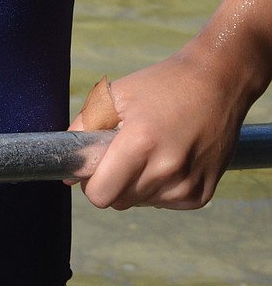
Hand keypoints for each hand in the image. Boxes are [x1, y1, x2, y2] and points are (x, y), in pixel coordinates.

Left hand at [68, 50, 243, 210]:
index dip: (91, 182)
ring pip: (141, 203)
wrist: (218, 82)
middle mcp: (166, 170)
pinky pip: (165, 203)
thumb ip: (84, 129)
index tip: (96, 164)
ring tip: (150, 150)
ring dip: (136, 184)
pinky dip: (159, 187)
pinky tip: (169, 158)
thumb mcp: (115, 96)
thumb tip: (68, 172)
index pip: (100, 194)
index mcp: (140, 143)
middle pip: (119, 201)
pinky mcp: (202, 195)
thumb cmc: (161, 84)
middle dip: (112, 181)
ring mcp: (187, 186)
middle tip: (123, 152)